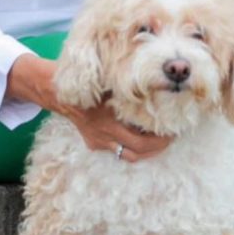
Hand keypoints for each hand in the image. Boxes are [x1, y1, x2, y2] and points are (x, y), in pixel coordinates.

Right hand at [6, 54, 170, 162]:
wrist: (58, 92)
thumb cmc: (90, 80)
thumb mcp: (110, 78)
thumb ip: (129, 83)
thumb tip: (157, 79)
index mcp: (111, 119)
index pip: (142, 139)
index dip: (161, 138)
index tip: (174, 130)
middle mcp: (106, 134)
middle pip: (139, 150)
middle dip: (159, 147)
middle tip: (172, 137)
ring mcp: (99, 140)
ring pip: (128, 156)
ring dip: (146, 152)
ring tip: (160, 143)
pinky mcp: (93, 143)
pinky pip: (116, 151)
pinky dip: (130, 148)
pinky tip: (141, 140)